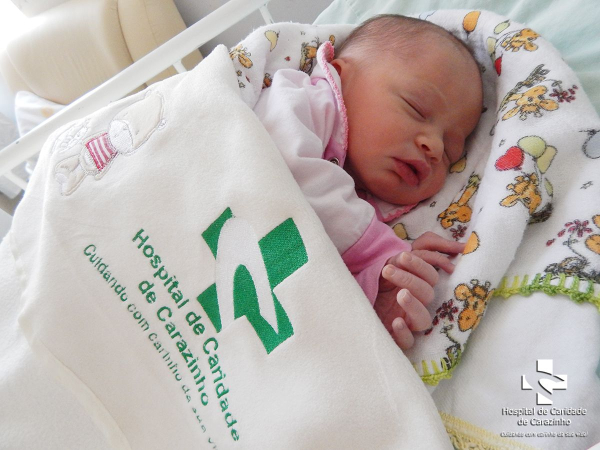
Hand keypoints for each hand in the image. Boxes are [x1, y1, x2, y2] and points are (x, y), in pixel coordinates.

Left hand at [375, 232, 464, 349]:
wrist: (355, 303)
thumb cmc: (378, 283)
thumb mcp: (393, 261)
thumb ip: (421, 249)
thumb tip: (457, 246)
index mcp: (418, 285)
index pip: (430, 275)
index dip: (421, 265)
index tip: (402, 256)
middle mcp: (416, 304)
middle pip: (427, 294)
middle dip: (410, 279)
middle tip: (388, 269)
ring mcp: (407, 322)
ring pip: (423, 319)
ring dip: (414, 305)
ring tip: (400, 294)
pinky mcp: (396, 338)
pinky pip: (408, 342)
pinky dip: (404, 333)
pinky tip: (396, 321)